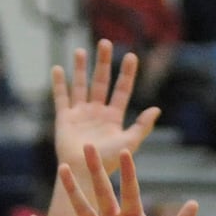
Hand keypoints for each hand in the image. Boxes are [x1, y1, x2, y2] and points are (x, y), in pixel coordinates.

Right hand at [53, 41, 160, 174]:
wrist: (86, 172)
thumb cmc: (110, 161)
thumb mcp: (130, 142)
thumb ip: (142, 126)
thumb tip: (157, 109)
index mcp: (114, 117)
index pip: (122, 90)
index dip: (127, 74)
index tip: (132, 56)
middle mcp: (97, 112)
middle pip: (101, 81)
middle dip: (103, 63)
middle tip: (105, 43)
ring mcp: (80, 114)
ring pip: (81, 85)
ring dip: (80, 68)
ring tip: (81, 50)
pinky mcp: (65, 119)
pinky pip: (61, 98)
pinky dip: (59, 84)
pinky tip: (58, 69)